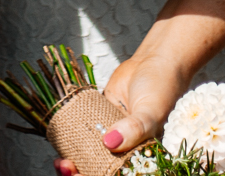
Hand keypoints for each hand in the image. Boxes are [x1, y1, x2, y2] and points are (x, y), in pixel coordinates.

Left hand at [46, 53, 187, 175]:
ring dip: (74, 160)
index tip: (80, 175)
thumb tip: (110, 142)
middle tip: (66, 167)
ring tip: (62, 162)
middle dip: (81, 173)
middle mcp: (126, 148)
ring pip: (89, 154)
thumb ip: (135, 128)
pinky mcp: (100, 119)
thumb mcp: (152, 111)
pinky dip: (72, 139)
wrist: (155, 60)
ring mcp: (111, 134)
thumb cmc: (162, 87)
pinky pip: (84, 132)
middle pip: (100, 169)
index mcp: (141, 154)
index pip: (118, 175)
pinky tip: (61, 143)